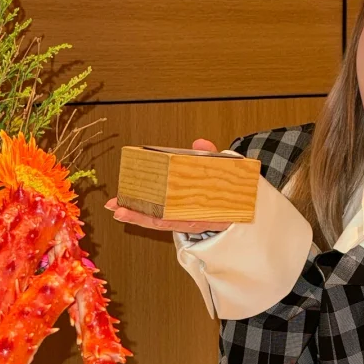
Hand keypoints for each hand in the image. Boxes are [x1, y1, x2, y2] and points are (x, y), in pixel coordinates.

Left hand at [106, 139, 232, 233]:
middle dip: (136, 216)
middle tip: (116, 208)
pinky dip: (145, 211)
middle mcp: (192, 220)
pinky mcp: (183, 215)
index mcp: (203, 216)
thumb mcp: (227, 175)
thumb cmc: (235, 194)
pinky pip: (162, 216)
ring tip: (115, 205)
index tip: (127, 210)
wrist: (248, 209)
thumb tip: (200, 143)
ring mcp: (187, 219)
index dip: (148, 217)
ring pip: (158, 220)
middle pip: (160, 221)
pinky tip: (129, 203)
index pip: (171, 220)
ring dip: (136, 213)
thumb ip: (213, 158)